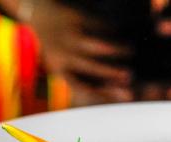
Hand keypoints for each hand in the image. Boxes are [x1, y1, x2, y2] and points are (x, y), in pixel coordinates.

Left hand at [3, 0, 134, 105]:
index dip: (105, 94)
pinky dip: (111, 30)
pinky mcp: (75, 18)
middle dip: (112, 72)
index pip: (83, 88)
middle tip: (130, 76)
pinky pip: (98, 26)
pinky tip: (120, 33)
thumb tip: (119, 93)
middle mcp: (64, 54)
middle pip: (91, 67)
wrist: (39, 15)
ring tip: (131, 50)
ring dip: (116, 49)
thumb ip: (88, 79)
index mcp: (60, 71)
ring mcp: (69, 36)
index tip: (126, 96)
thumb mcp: (65, 65)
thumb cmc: (60, 49)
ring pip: (96, 45)